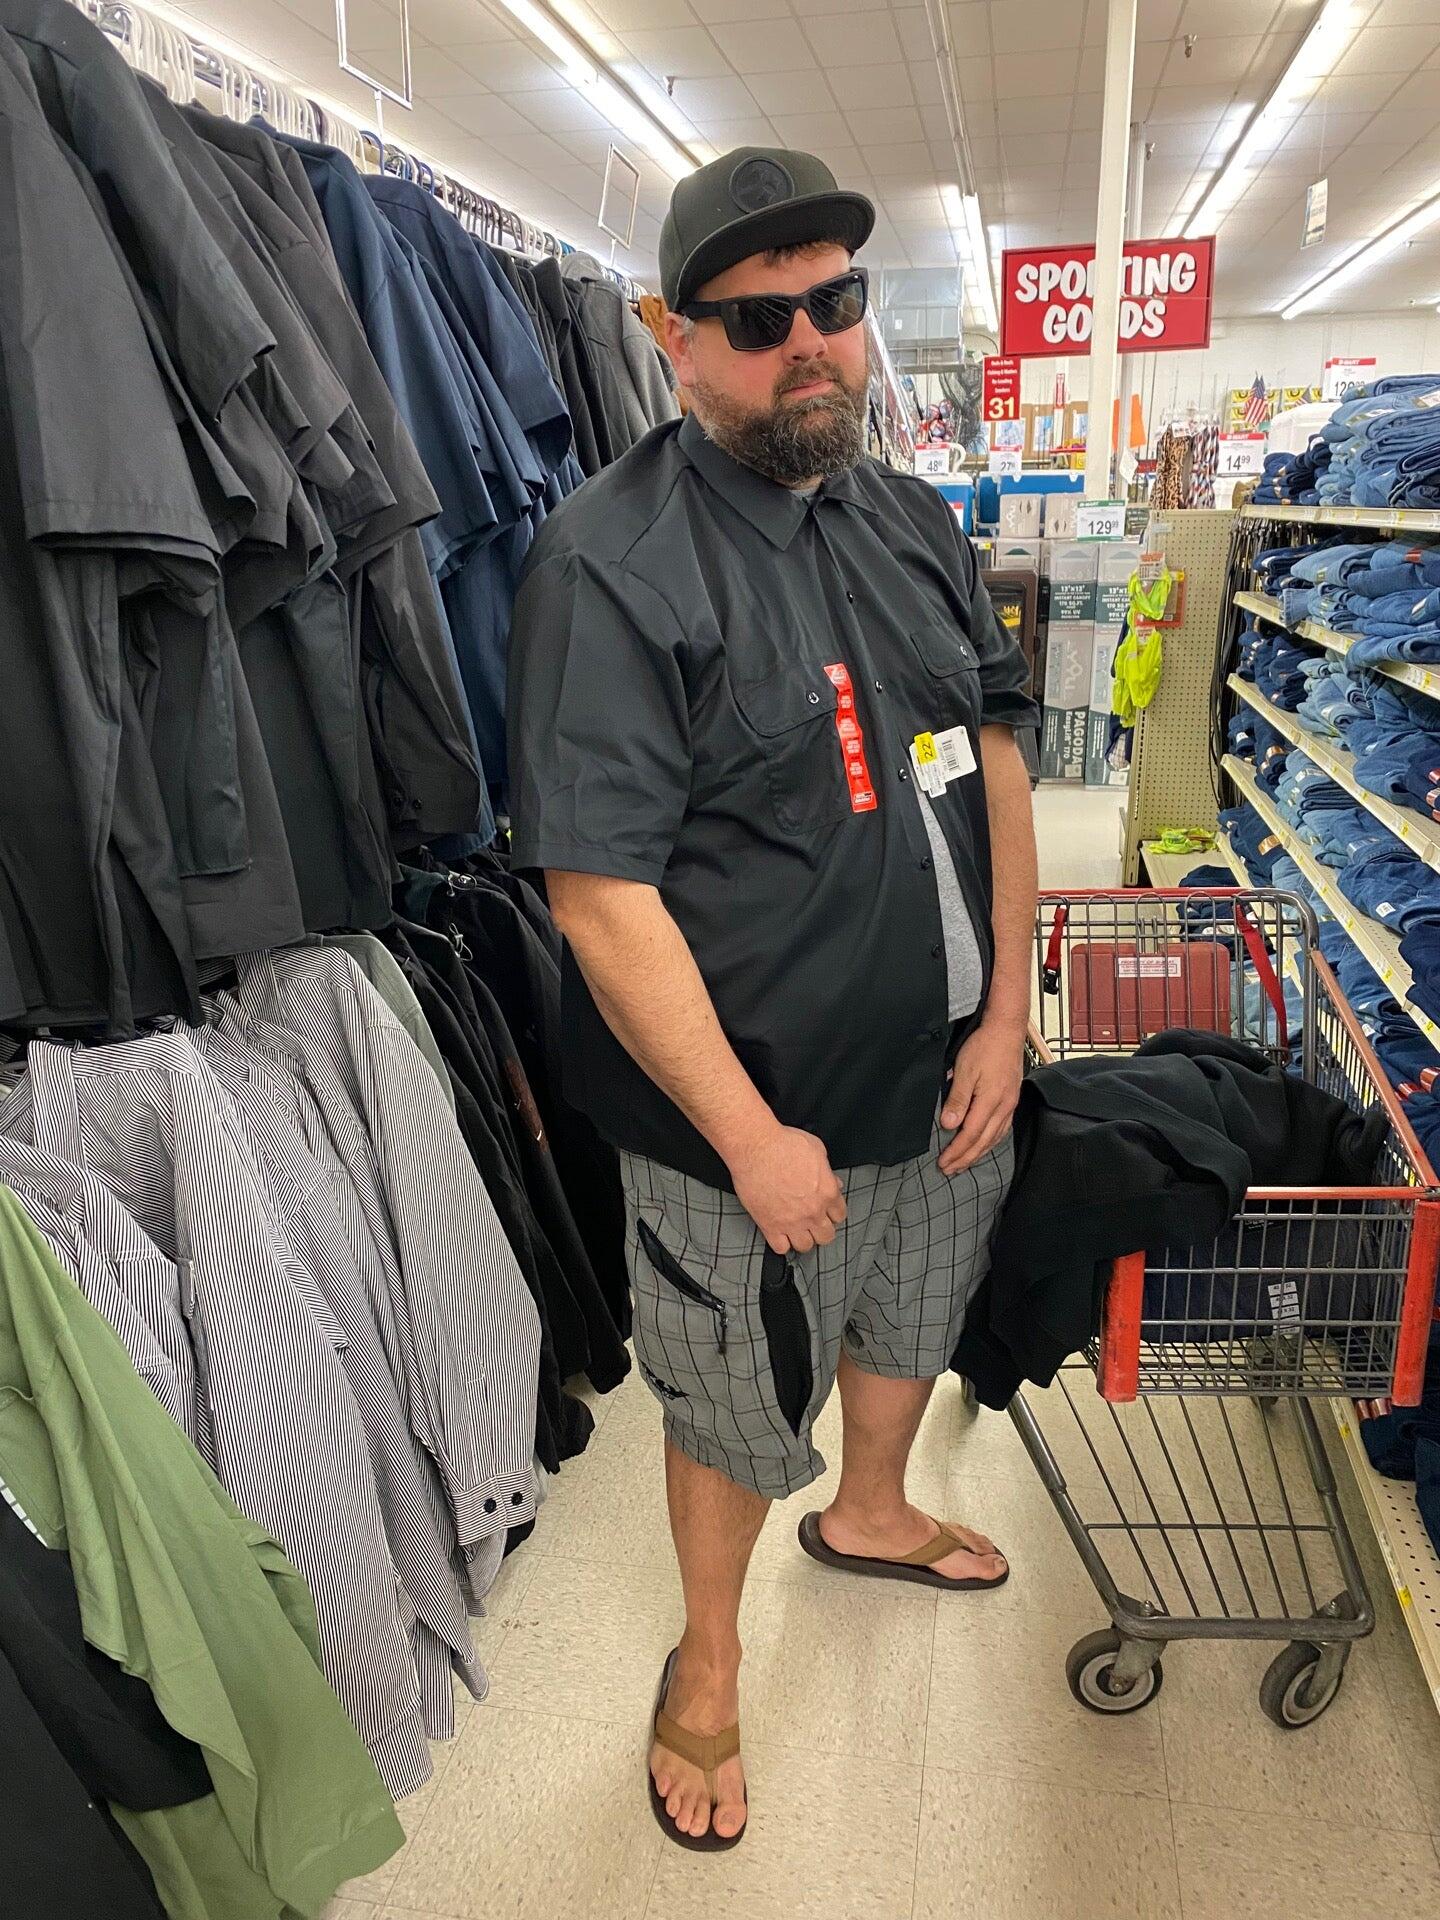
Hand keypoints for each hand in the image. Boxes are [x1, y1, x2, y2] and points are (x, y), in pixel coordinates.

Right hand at [727, 1124, 846, 1254]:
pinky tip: (779, 1233)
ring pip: (805, 1246)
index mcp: (827, 1192)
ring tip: (796, 1230)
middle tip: (812, 1222)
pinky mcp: (770, 1225)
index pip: (840, 1215)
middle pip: (826, 1236)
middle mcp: (813, 1211)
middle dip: (821, 1230)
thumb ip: (827, 1170)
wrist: (756, 1147)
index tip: (825, 1210)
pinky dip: (781, 1243)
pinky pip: (781, 1248)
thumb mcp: (816, 1149)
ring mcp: (792, 1221)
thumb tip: (833, 1181)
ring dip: (803, 1239)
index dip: (832, 1213)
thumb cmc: (784, 1143)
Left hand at [938, 1017, 1023, 1175]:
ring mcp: (1010, 1104)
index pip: (970, 1135)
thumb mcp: (964, 1070)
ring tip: (964, 1163)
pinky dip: (990, 1142)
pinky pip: (1002, 1129)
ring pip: (994, 1138)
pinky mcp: (1012, 1099)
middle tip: (950, 1170)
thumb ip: (957, 1100)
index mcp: (991, 1101)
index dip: (956, 1151)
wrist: (1007, 1030)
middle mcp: (1004, 1107)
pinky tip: (984, 1144)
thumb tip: (949, 1125)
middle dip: (965, 1158)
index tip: (943, 1162)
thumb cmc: (984, 1046)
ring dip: (978, 1153)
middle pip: (983, 1142)